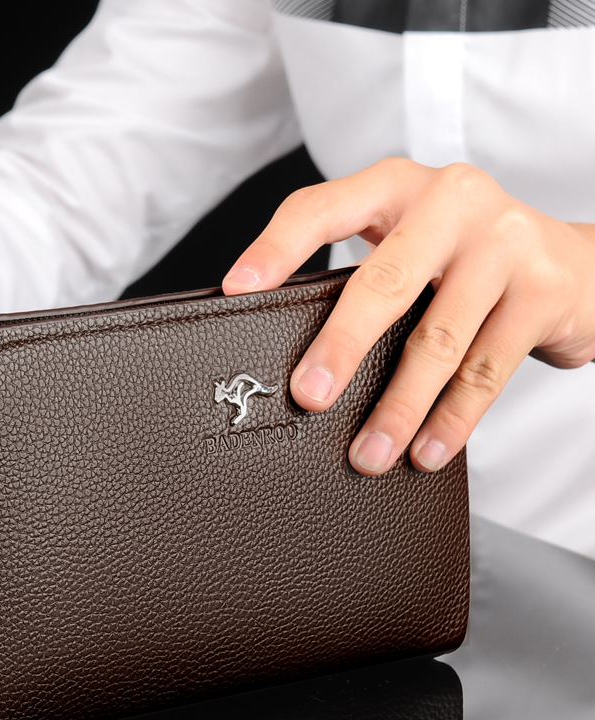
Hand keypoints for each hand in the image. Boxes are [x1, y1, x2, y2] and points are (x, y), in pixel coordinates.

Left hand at [222, 158, 594, 474]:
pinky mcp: (543, 289)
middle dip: (342, 346)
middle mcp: (451, 201)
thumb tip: (303, 361)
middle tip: (308, 396)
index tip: (237, 291)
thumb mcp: (411, 247)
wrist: (575, 263)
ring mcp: (504, 243)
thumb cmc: (464, 260)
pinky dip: (452, 418)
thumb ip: (366, 279)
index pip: (321, 208)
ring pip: (438, 339)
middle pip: (385, 280)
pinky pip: (487, 369)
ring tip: (369, 454)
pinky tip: (426, 452)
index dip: (275, 248)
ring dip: (399, 407)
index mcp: (397, 186)